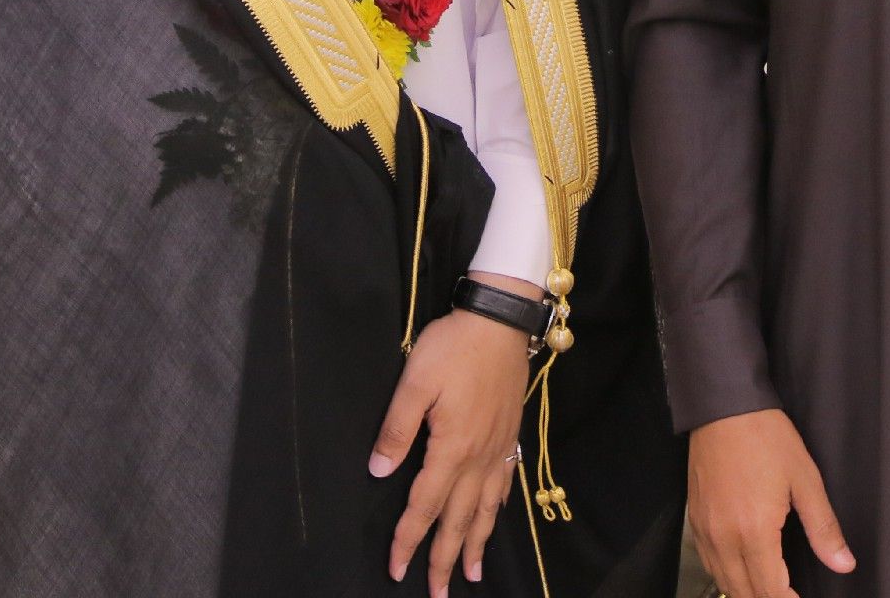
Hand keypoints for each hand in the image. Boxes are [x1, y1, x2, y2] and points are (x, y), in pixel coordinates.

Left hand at [370, 273, 537, 594]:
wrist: (499, 320)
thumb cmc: (453, 347)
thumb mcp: (414, 382)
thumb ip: (396, 429)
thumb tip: (379, 473)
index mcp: (451, 447)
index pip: (425, 505)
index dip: (409, 539)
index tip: (397, 570)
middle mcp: (478, 457)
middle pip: (460, 519)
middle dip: (446, 559)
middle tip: (438, 594)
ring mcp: (498, 448)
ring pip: (486, 509)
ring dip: (477, 544)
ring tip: (472, 575)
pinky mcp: (510, 435)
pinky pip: (504, 485)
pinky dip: (497, 511)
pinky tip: (493, 519)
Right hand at [687, 408, 854, 597]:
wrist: (723, 405)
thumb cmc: (764, 436)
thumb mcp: (805, 479)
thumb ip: (823, 527)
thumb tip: (843, 562)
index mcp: (754, 530)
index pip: (771, 591)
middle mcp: (724, 537)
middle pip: (744, 593)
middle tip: (789, 594)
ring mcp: (706, 529)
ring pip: (723, 582)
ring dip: (746, 592)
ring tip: (768, 588)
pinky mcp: (696, 518)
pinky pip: (707, 561)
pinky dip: (725, 575)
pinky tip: (740, 570)